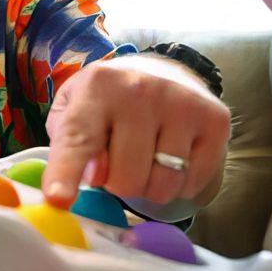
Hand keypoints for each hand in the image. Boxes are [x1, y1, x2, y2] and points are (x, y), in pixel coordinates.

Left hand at [42, 54, 229, 208]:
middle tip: (120, 161)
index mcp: (98, 86)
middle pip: (124, 179)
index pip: (79, 139)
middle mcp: (141, 91)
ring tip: (146, 159)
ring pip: (161, 186)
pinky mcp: (214, 120)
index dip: (65, 173)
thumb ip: (69, 144)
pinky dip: (181, 184)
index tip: (57, 200)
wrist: (162, 70)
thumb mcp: (73, 109)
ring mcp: (182, 104)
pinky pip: (193, 183)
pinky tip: (174, 158)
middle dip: (118, 183)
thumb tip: (91, 177)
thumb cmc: (109, 100)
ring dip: (149, 187)